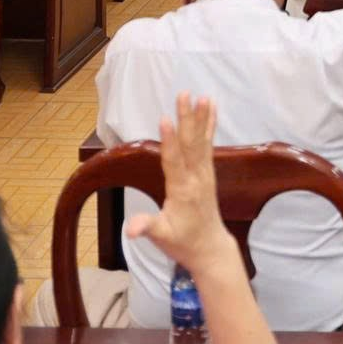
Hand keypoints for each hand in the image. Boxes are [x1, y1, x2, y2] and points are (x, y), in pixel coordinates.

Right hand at [124, 94, 242, 278]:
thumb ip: (147, 228)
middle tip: (185, 95)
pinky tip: (211, 109)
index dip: (169, 140)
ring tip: (203, 96)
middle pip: (190, 144)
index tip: (166, 118)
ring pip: (202, 141)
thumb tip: (131, 230)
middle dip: (187, 118)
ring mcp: (204, 174)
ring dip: (201, 118)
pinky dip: (210, 126)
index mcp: (182, 191)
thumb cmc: (182, 242)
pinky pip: (208, 145)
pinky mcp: (208, 172)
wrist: (209, 248)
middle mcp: (196, 178)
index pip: (174, 161)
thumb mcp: (162, 237)